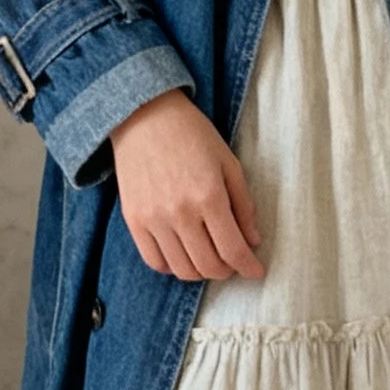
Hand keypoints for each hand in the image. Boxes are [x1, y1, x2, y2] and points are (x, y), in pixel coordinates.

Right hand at [111, 89, 264, 281]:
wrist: (145, 117)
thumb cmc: (192, 135)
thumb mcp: (228, 163)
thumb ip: (243, 205)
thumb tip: (253, 241)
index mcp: (209, 196)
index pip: (233, 250)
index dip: (248, 267)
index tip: (255, 271)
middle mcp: (181, 213)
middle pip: (208, 266)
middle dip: (226, 271)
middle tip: (232, 262)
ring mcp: (154, 219)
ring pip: (182, 269)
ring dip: (201, 272)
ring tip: (208, 258)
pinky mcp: (134, 221)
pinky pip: (154, 261)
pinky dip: (172, 267)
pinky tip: (182, 256)